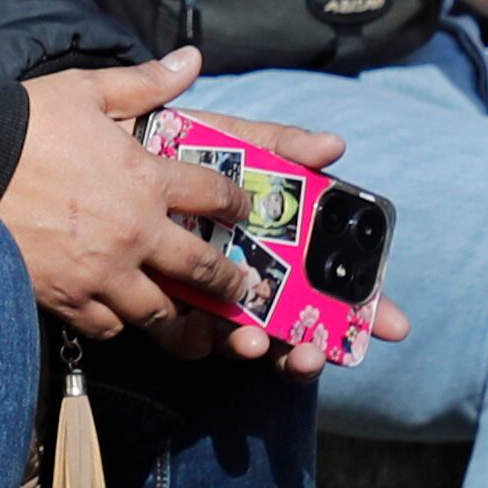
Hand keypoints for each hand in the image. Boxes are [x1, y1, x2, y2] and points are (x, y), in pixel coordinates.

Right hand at [0, 49, 263, 348]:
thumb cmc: (28, 123)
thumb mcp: (88, 90)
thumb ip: (145, 82)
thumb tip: (190, 58)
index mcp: (146, 178)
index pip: (213, 194)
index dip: (235, 203)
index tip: (242, 210)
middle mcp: (135, 232)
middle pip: (201, 268)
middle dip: (228, 281)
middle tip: (240, 289)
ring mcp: (102, 271)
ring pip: (159, 311)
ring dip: (179, 316)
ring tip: (191, 322)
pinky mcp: (68, 298)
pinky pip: (108, 326)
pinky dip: (119, 323)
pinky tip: (121, 315)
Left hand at [175, 104, 407, 378]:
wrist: (97, 148)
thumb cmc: (169, 144)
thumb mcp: (225, 138)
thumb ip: (276, 143)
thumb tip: (333, 146)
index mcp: (275, 241)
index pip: (330, 280)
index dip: (364, 304)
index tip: (390, 322)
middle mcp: (251, 273)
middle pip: (299, 321)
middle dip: (318, 346)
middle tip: (319, 350)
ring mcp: (212, 293)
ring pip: (254, 337)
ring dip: (267, 350)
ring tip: (258, 340)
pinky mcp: (166, 304)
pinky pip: (196, 339)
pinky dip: (211, 342)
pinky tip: (215, 332)